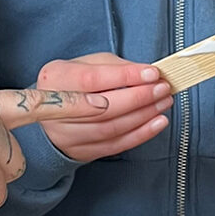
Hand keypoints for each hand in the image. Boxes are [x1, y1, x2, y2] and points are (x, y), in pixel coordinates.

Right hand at [35, 53, 172, 162]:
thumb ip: (115, 66)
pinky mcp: (80, 151)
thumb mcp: (86, 63)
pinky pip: (115, 146)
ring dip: (144, 116)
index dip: (125, 77)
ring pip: (111, 128)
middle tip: (162, 88)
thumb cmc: (73, 82)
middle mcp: (56, 109)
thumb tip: (147, 74)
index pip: (92, 79)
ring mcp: (67, 134)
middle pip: (103, 107)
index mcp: (56, 78)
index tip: (152, 73)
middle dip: (139, 97)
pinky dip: (140, 135)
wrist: (51, 112)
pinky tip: (157, 123)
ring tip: (163, 102)